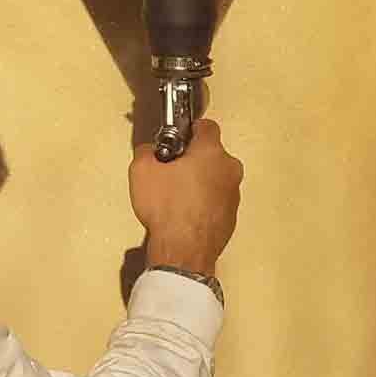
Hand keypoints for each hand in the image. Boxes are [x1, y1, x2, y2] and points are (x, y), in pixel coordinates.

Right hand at [129, 119, 243, 276]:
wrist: (183, 250)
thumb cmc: (167, 209)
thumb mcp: (141, 170)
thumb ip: (146, 151)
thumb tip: (149, 151)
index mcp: (211, 152)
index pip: (206, 126)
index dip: (189, 130)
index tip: (178, 139)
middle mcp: (229, 170)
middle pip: (211, 154)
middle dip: (193, 159)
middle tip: (171, 170)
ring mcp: (233, 194)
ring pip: (215, 178)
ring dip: (199, 181)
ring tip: (176, 196)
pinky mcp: (231, 216)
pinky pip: (216, 200)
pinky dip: (204, 202)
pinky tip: (185, 213)